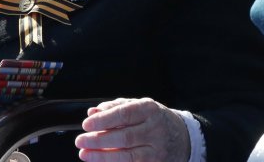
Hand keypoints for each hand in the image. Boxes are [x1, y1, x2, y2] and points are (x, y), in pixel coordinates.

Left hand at [75, 98, 189, 161]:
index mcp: (150, 110)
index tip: (86, 124)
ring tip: (85, 154)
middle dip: (99, 140)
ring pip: (127, 156)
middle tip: (80, 141)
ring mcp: (157, 150)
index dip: (103, 120)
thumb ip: (115, 108)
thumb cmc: (155, 120)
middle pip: (124, 137)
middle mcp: (155, 129)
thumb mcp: (139, 107)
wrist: (183, 138)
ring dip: (102, 157)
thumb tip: (93, 112)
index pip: (124, 114)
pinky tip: (100, 161)